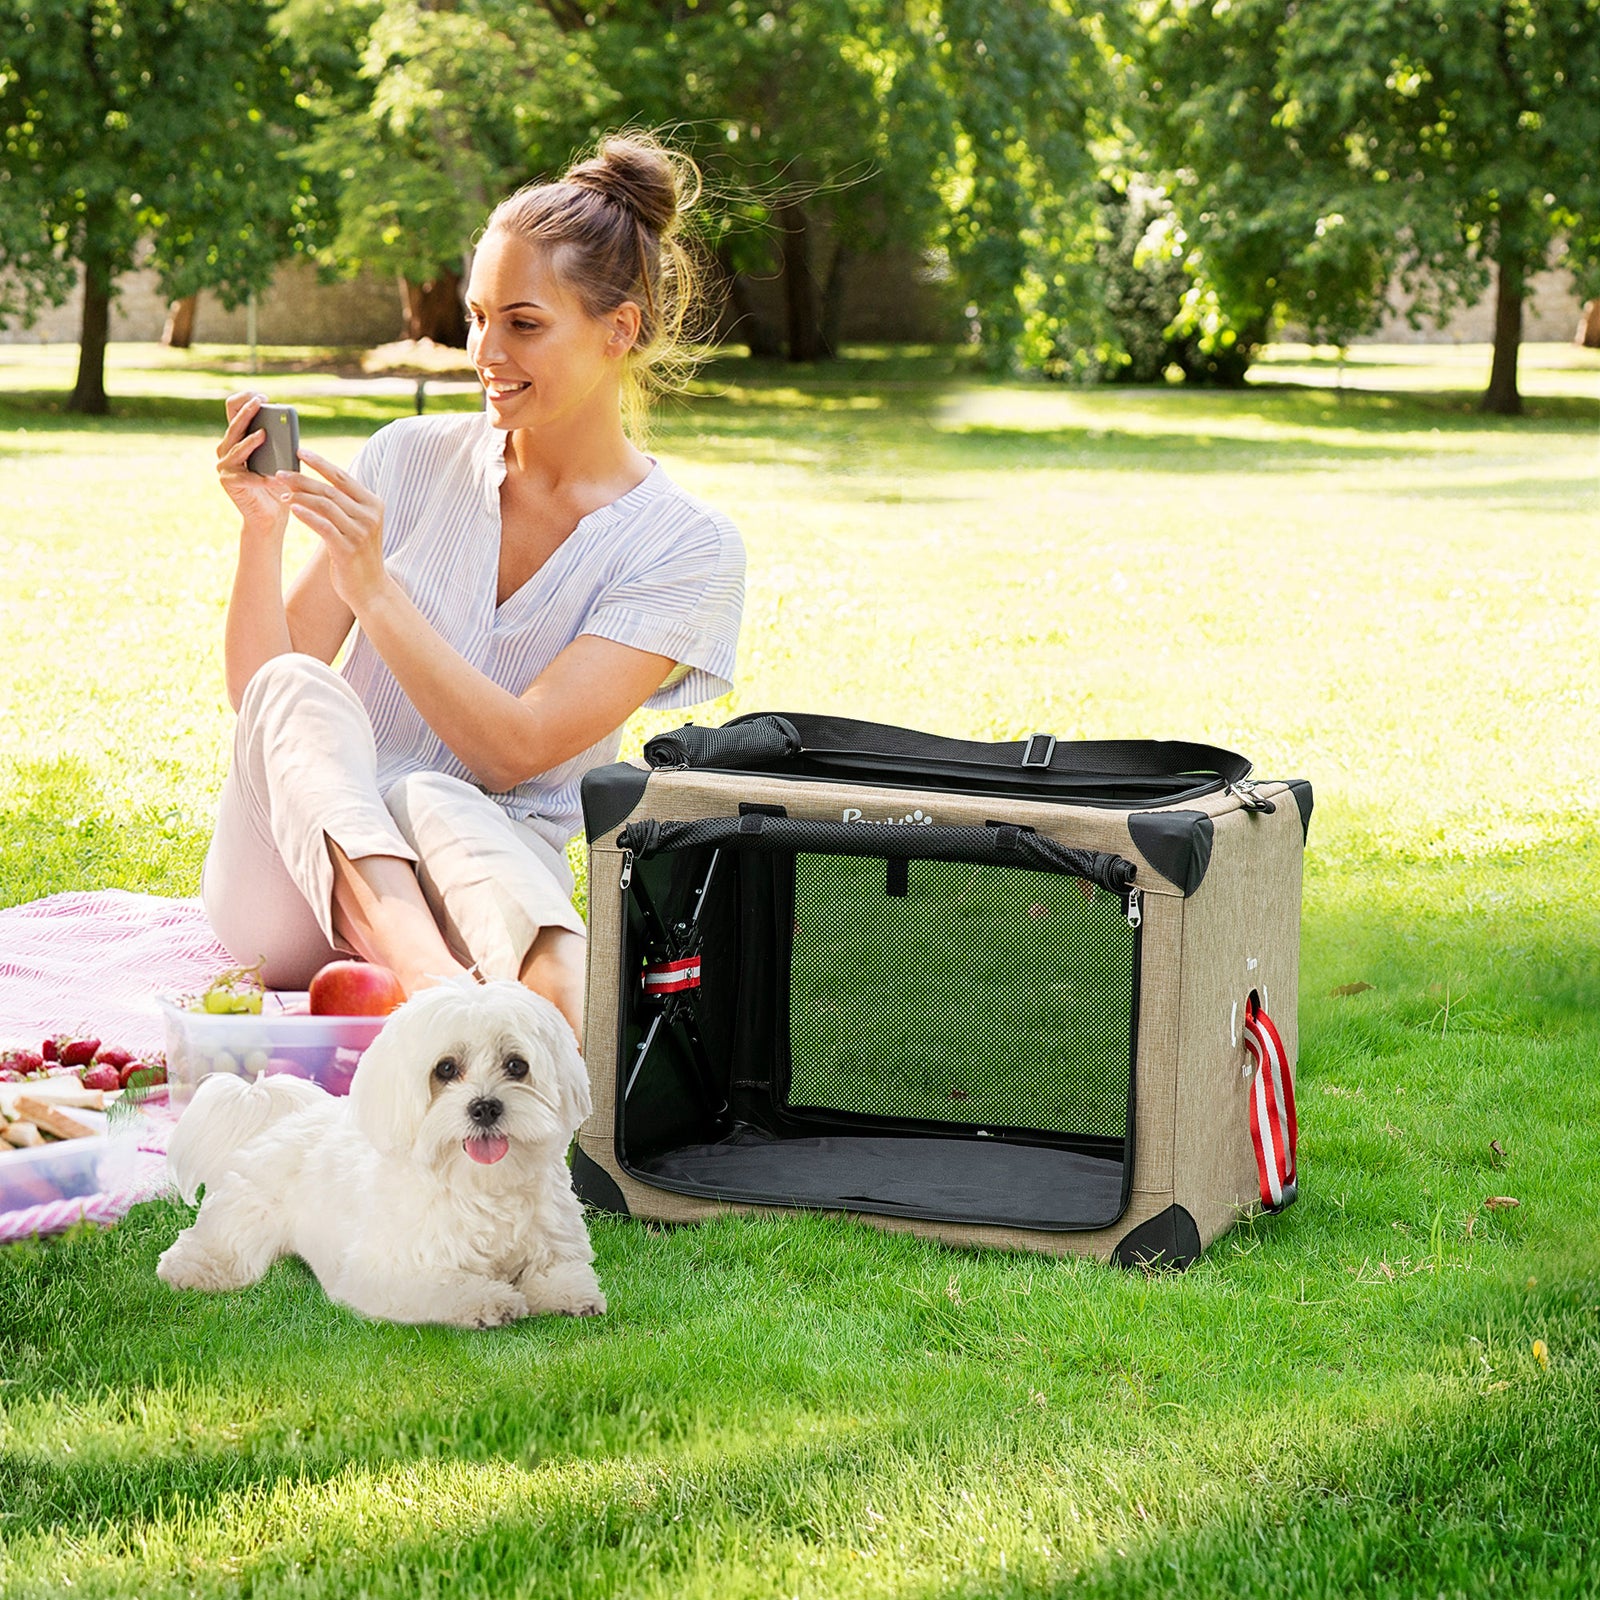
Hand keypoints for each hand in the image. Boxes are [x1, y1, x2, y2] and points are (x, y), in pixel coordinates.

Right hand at [216, 392, 290, 532]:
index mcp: (238, 438)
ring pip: (236, 447)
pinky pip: (245, 475)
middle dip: (247, 412)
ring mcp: (224, 464)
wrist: (271, 514)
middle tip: (260, 402)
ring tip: (264, 434)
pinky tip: (273, 477)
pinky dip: (260, 476)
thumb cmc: (278, 484)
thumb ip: (278, 443)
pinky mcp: (227, 481)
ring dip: (251, 441)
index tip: (261, 396)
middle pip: (234, 425)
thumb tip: (286, 426)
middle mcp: (227, 448)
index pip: (233, 411)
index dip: (244, 401)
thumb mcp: (280, 459)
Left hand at [273, 448, 390, 612]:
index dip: (319, 463)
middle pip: (330, 490)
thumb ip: (346, 504)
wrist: (371, 589)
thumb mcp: (358, 525)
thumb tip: (319, 483)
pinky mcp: (348, 549)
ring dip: (300, 496)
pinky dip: (306, 516)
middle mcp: (369, 516)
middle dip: (303, 478)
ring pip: (325, 505)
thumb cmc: (359, 555)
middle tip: (280, 472)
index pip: (342, 477)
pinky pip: (323, 526)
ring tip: (281, 492)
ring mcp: (360, 533)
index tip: (299, 451)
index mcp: (373, 504)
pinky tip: (292, 509)